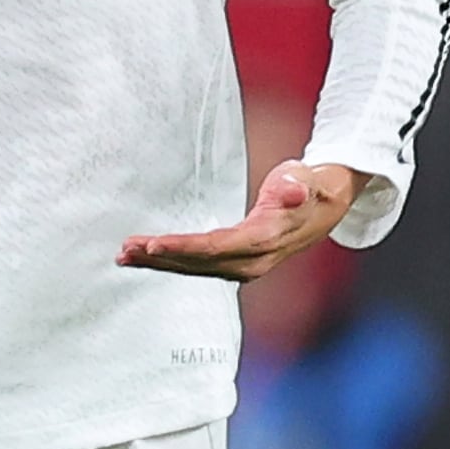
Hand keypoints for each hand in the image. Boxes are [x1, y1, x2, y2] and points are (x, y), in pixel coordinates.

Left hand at [118, 161, 362, 281]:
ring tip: (125, 255)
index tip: (154, 244)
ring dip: (159, 263)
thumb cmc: (311, 187)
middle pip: (198, 262)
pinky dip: (170, 263)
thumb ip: (298, 185)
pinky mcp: (235, 263)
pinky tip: (146, 258)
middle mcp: (252, 261)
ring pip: (194, 268)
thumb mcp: (308, 180)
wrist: (324, 206)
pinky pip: (198, 266)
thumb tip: (293, 192)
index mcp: (265, 240)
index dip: (183, 247)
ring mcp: (243, 266)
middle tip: (126, 248)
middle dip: (160, 257)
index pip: (216, 247)